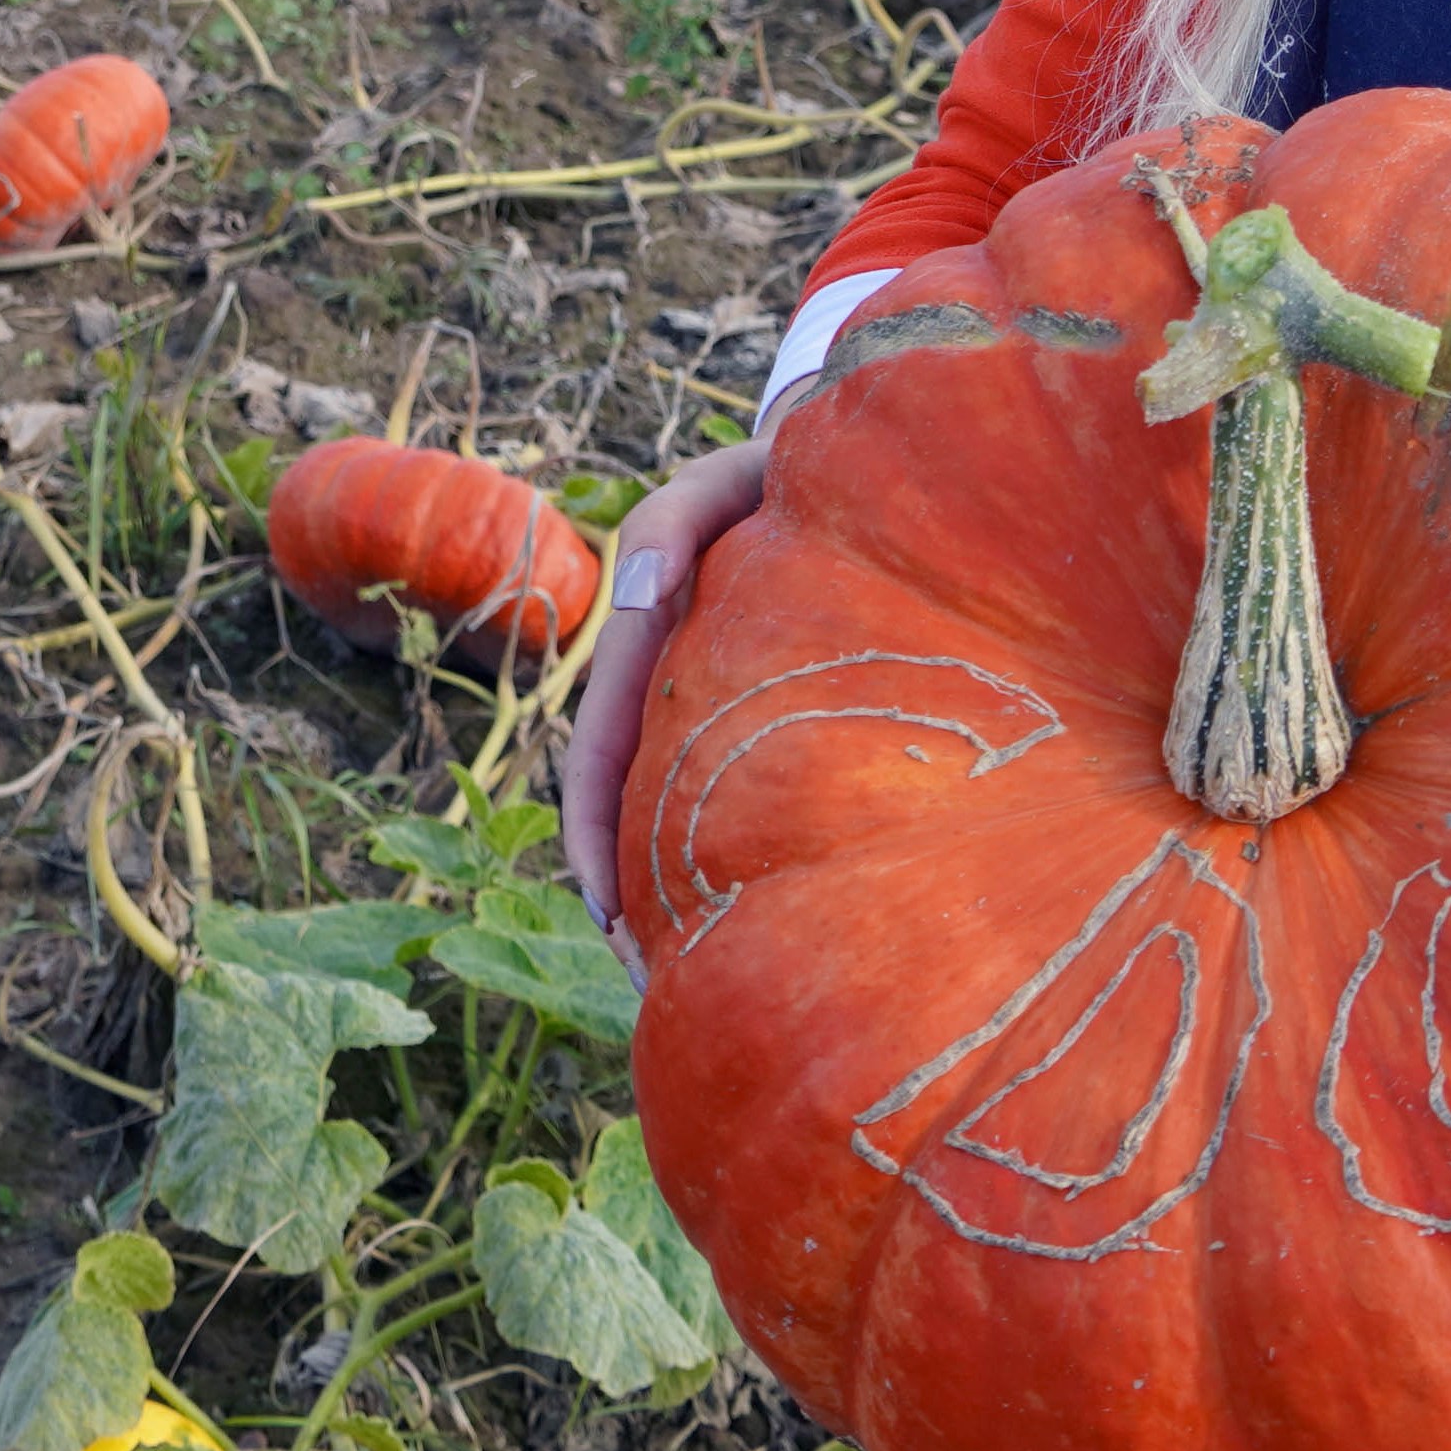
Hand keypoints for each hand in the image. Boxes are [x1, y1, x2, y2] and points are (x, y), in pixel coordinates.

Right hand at [560, 439, 769, 979]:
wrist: (856, 468)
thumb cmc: (787, 471)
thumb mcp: (727, 480)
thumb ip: (672, 521)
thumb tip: (633, 593)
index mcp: (646, 648)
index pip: (597, 758)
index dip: (594, 838)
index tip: (609, 916)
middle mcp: (671, 692)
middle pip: (630, 812)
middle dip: (630, 898)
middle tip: (657, 982)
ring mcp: (719, 714)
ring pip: (681, 820)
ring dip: (677, 896)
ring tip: (708, 978)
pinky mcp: (772, 726)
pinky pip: (742, 804)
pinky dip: (734, 863)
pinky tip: (775, 918)